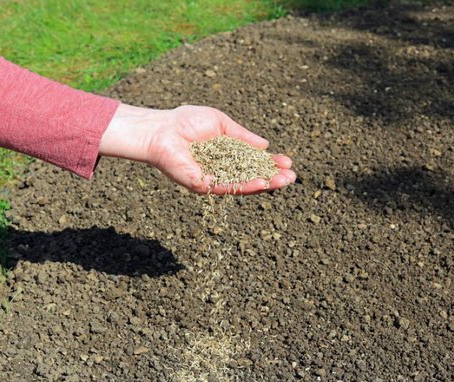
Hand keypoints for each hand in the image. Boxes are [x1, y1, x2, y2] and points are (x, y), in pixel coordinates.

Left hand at [99, 104, 295, 194]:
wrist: (161, 129)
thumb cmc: (186, 121)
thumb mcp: (221, 124)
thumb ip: (242, 136)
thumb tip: (265, 146)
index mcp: (226, 155)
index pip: (253, 162)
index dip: (271, 163)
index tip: (288, 162)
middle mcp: (221, 169)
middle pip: (251, 177)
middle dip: (272, 177)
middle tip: (292, 177)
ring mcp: (213, 179)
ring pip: (243, 185)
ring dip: (264, 184)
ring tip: (282, 182)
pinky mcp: (203, 185)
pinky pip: (227, 187)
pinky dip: (245, 186)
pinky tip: (261, 183)